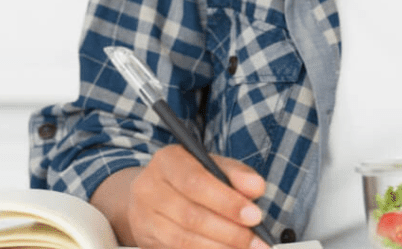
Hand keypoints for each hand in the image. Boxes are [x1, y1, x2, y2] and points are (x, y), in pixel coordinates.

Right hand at [96, 144, 268, 248]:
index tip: (254, 215)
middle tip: (256, 240)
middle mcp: (150, 188)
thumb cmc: (185, 176)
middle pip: (191, 215)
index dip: (227, 201)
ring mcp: (144, 217)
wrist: (148, 193)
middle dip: (229, 231)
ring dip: (220, 247)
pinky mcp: (146, 240)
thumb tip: (257, 187)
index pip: (196, 182)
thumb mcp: (210, 164)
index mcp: (168, 160)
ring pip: (184, 239)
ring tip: (246, 248)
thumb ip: (235, 173)